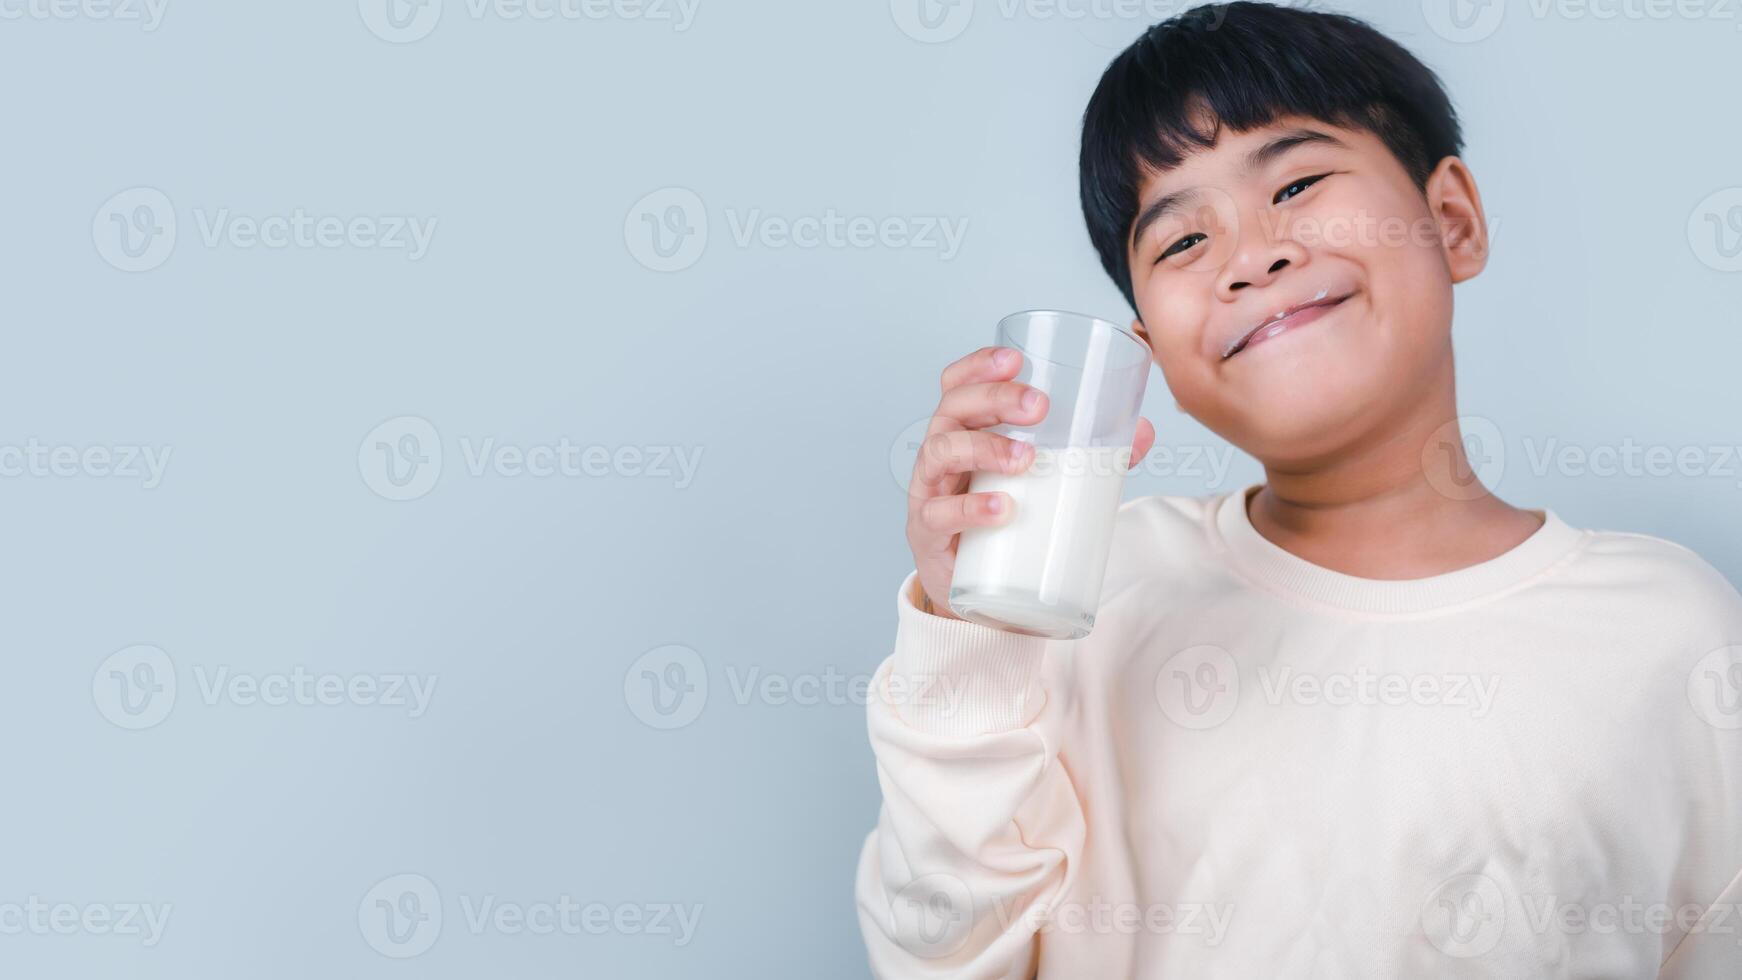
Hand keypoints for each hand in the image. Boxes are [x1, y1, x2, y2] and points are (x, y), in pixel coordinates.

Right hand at [904, 346, 1155, 618]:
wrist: (976, 587)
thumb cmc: (1005, 515)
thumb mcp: (1042, 480)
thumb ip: (1092, 455)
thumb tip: (1143, 432)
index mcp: (965, 429)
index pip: (958, 384)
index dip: (979, 365)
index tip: (1016, 360)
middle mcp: (941, 451)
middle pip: (953, 407)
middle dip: (994, 398)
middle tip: (1039, 407)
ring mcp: (930, 490)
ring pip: (942, 452)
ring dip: (985, 448)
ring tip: (1026, 460)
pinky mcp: (930, 532)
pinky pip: (940, 513)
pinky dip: (970, 508)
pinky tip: (1001, 508)